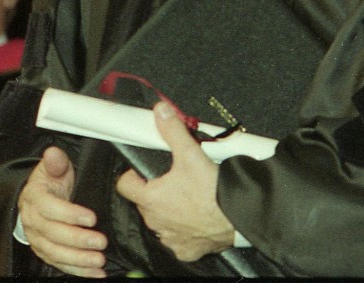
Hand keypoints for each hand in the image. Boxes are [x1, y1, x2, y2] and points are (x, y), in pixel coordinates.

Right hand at [19, 146, 107, 277]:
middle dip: (78, 240)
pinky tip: (95, 273)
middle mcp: (33, 221)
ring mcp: (38, 239)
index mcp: (35, 198)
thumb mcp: (55, 167)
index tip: (91, 217)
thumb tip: (53, 153)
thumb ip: (56, 162)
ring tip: (99, 260)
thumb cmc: (51, 181)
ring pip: (55, 253)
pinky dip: (77, 270)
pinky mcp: (45, 252)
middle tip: (100, 242)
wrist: (39, 197)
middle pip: (53, 234)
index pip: (50, 208)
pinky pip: (59, 264)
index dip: (70, 214)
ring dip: (78, 260)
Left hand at [116, 102, 234, 261]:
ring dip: (170, 210)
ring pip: (161, 220)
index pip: (125, 185)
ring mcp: (170, 238)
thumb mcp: (191, 154)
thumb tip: (161, 112)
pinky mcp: (185, 250)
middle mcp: (155, 222)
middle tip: (176, 179)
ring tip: (189, 197)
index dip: (133, 174)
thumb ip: (173, 131)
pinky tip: (197, 217)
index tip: (145, 170)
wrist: (239, 218)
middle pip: (145, 202)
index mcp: (150, 199)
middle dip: (156, 190)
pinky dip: (185, 229)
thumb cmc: (214, 192)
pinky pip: (178, 239)